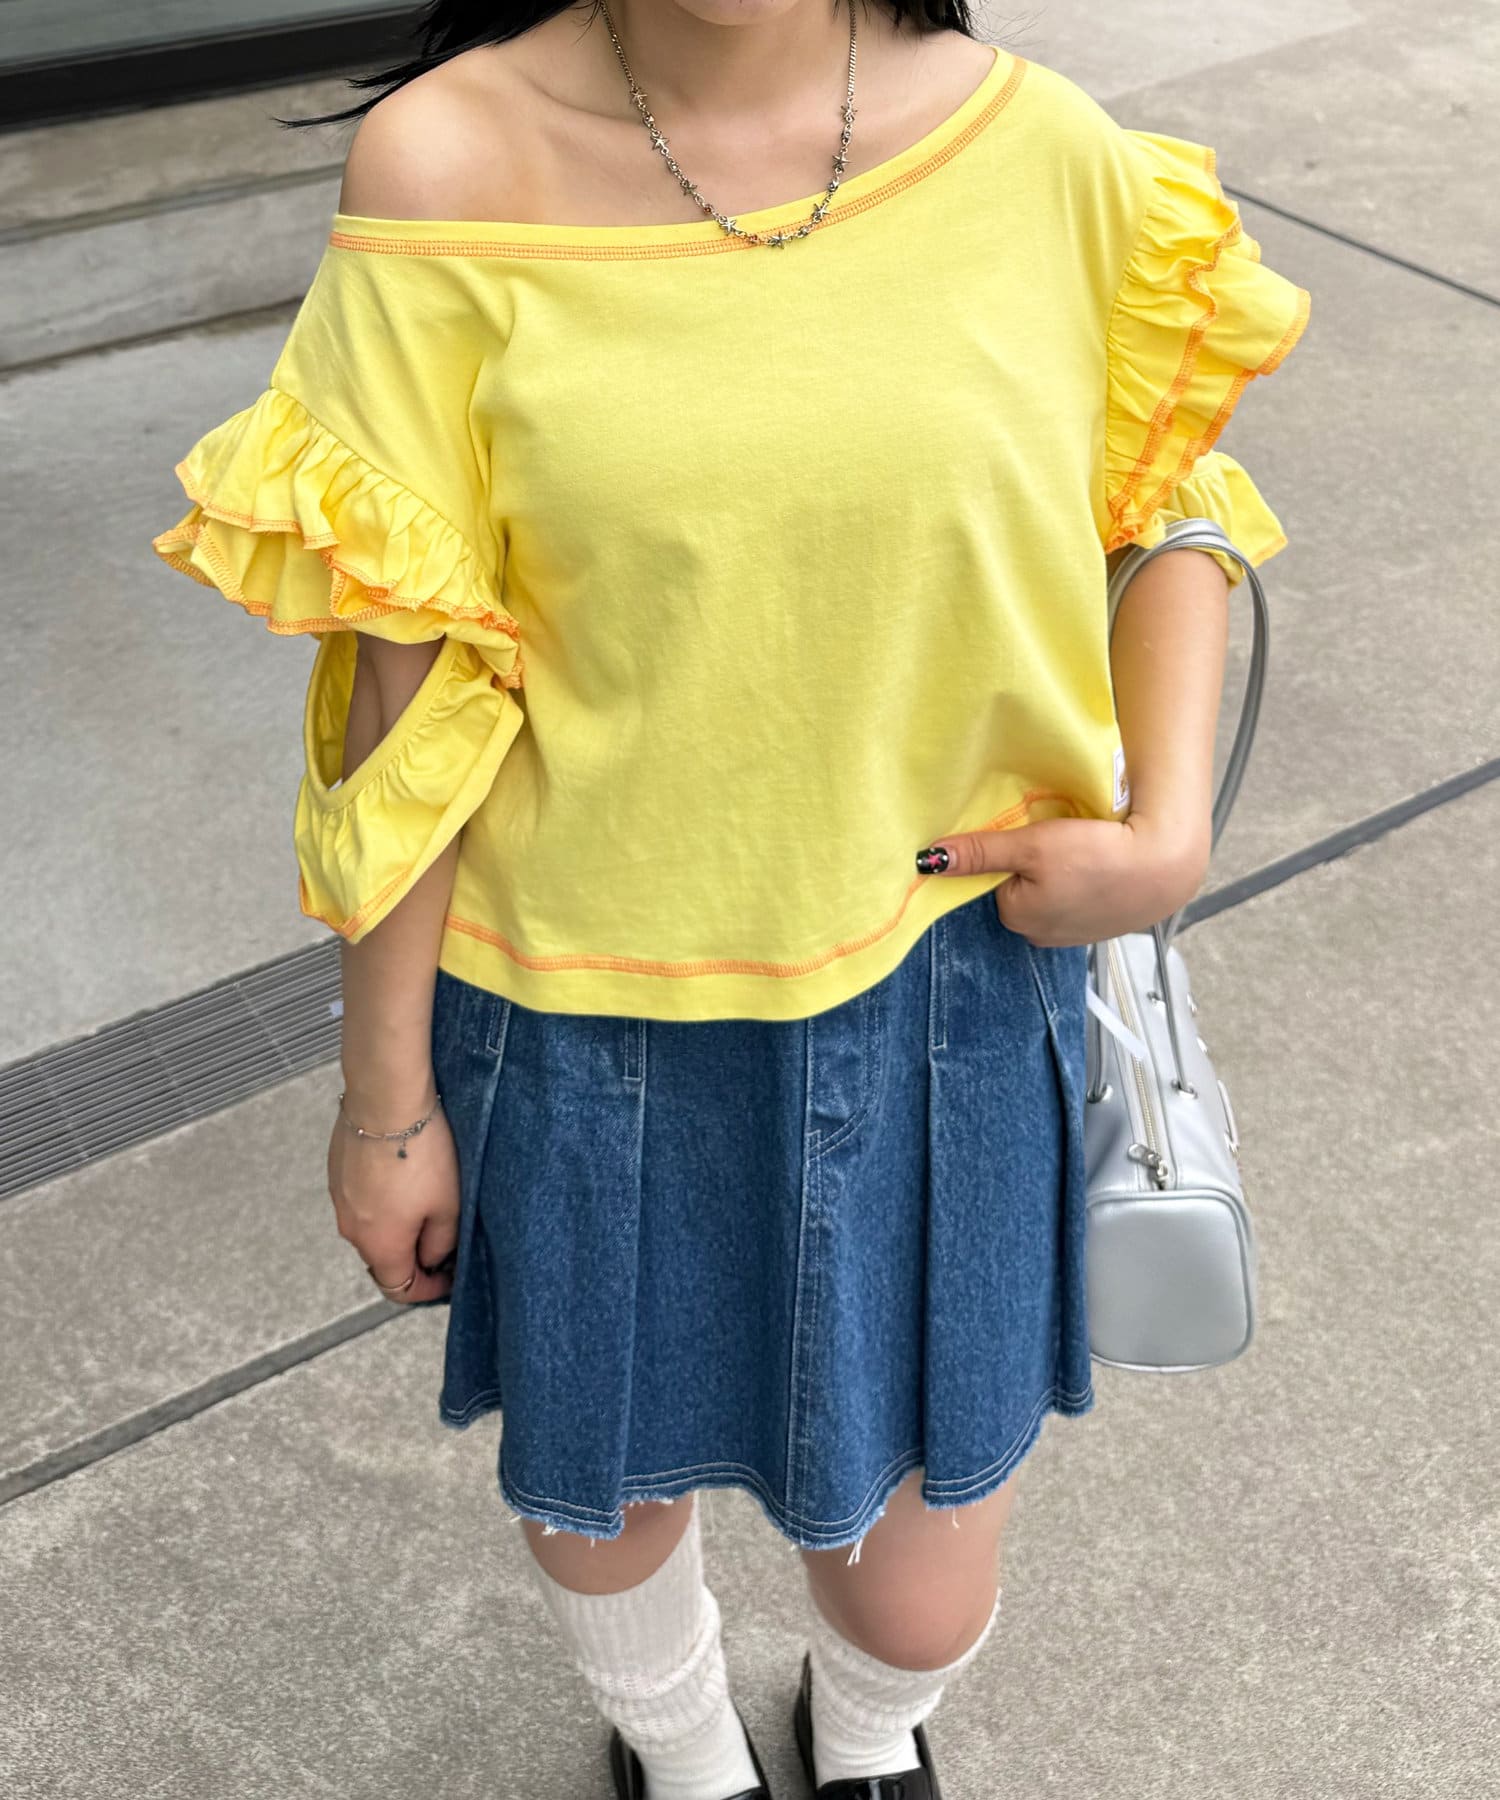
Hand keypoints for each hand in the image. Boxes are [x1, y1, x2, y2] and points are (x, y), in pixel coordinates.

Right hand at [326, 1077, 459, 1304]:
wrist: (386, 1097)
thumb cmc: (422, 1150)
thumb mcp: (449, 1205)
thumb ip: (441, 1243)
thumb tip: (432, 1258)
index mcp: (379, 1245)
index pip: (398, 1288)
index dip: (428, 1289)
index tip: (449, 1277)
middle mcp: (351, 1228)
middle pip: (384, 1258)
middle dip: (414, 1256)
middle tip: (445, 1239)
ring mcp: (340, 1199)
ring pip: (372, 1226)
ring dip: (398, 1225)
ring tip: (428, 1201)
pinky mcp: (338, 1172)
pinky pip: (362, 1198)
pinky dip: (383, 1200)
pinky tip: (406, 1176)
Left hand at [915, 812, 1208, 947]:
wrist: (1165, 866)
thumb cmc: (1097, 855)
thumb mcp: (1031, 845)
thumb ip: (981, 851)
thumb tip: (928, 859)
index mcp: (1016, 917)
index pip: (993, 879)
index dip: (1009, 853)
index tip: (1032, 835)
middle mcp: (1039, 935)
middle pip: (1019, 888)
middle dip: (1033, 865)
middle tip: (1061, 839)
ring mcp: (1071, 935)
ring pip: (1049, 895)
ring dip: (1060, 874)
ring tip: (1084, 851)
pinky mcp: (1100, 927)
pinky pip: (1077, 901)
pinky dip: (1084, 883)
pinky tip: (1100, 866)